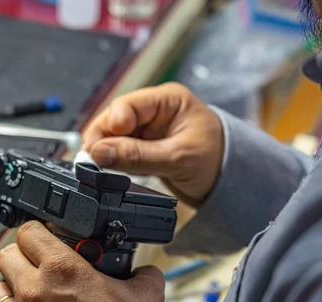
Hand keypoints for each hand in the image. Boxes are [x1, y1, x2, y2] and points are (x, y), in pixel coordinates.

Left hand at [0, 221, 164, 301]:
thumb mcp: (145, 297)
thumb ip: (143, 276)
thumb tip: (146, 272)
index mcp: (61, 268)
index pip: (29, 231)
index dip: (38, 234)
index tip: (45, 240)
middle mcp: (32, 291)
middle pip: (6, 257)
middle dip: (21, 259)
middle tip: (38, 269)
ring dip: (7, 295)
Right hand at [82, 82, 224, 207]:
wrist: (230, 181)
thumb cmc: (217, 159)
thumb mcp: (177, 158)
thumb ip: (138, 156)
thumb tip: (100, 153)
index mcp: (168, 100)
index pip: (128, 105)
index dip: (110, 125)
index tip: (98, 147)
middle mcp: (155, 111)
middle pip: (115, 119)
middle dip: (102, 139)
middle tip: (90, 161)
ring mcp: (148, 130)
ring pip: (114, 136)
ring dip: (105, 151)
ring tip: (98, 168)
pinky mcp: (144, 147)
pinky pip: (120, 150)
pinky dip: (113, 160)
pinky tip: (109, 170)